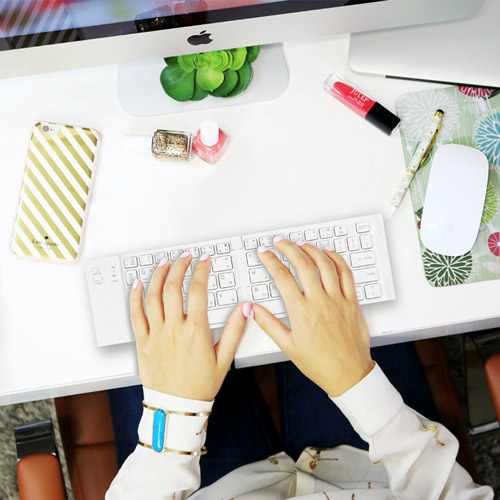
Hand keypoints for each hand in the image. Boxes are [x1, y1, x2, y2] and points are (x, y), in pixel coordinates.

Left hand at [130, 253, 247, 401]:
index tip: (204, 261)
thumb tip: (245, 308)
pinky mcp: (143, 342)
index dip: (201, 270)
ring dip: (158, 276)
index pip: (198, 290)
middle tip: (185, 258)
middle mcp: (173, 329)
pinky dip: (135, 297)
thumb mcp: (224, 359)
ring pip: (153, 296)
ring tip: (164, 263)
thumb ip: (235, 330)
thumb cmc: (199, 385)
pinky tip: (138, 284)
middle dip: (180, 267)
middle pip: (173, 287)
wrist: (176, 408)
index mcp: (195, 331)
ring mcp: (156, 334)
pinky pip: (136, 315)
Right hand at [253, 240, 373, 396]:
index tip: (264, 253)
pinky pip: (347, 274)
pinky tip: (329, 253)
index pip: (282, 277)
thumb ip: (268, 323)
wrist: (348, 375)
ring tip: (300, 244)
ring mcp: (338, 301)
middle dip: (288, 248)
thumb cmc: (319, 364)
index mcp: (301, 312)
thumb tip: (252, 309)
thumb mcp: (287, 345)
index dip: (270, 260)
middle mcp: (320, 302)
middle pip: (303, 264)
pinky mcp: (352, 302)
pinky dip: (337, 260)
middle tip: (279, 242)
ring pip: (325, 265)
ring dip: (311, 249)